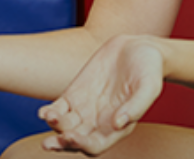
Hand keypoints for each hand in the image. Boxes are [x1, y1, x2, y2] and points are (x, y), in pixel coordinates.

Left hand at [38, 35, 164, 154]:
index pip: (95, 145)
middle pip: (74, 140)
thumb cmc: (149, 70)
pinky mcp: (76, 92)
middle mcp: (98, 122)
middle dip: (61, 143)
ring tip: (47, 117)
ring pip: (64, 126)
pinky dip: (50, 112)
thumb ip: (136, 107)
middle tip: (51, 142)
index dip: (82, 144)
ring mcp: (85, 108)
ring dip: (54, 127)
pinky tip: (43, 112)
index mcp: (117, 127)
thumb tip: (118, 124)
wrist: (139, 48)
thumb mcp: (149, 87)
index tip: (71, 137)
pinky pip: (59, 107)